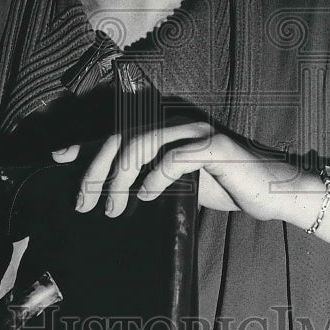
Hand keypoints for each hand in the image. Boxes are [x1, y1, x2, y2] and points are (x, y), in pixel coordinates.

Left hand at [51, 122, 292, 221]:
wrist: (272, 193)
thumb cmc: (224, 188)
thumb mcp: (176, 185)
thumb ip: (147, 178)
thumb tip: (107, 194)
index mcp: (165, 128)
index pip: (116, 132)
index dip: (84, 143)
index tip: (56, 157)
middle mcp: (177, 121)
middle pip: (122, 136)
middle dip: (96, 168)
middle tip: (84, 201)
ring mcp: (195, 131)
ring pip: (142, 143)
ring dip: (120, 178)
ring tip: (113, 208)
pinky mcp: (214, 146)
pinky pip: (174, 157)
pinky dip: (156, 177)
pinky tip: (149, 197)